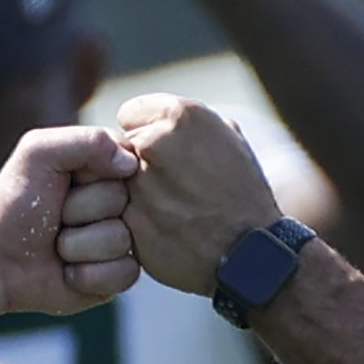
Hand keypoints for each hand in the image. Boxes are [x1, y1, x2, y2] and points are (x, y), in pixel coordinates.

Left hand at [0, 125, 140, 313]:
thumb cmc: (13, 204)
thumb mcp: (38, 154)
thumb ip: (85, 141)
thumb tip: (130, 162)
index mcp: (105, 166)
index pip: (128, 159)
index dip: (93, 174)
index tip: (63, 181)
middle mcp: (118, 201)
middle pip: (124, 200)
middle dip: (80, 210)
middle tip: (55, 216)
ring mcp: (120, 238)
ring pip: (122, 240)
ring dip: (78, 245)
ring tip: (57, 245)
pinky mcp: (117, 274)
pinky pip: (125, 272)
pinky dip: (88, 275)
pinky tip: (67, 272)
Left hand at [117, 94, 279, 294]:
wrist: (249, 250)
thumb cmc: (242, 192)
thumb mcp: (228, 138)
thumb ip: (188, 122)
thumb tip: (159, 119)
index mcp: (179, 116)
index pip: (130, 113)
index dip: (144, 132)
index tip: (161, 151)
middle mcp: (152, 144)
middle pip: (119, 147)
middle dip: (135, 162)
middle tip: (167, 182)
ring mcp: (137, 184)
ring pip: (113, 181)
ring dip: (132, 192)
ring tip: (168, 207)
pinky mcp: (129, 220)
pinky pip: (117, 214)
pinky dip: (133, 221)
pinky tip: (162, 228)